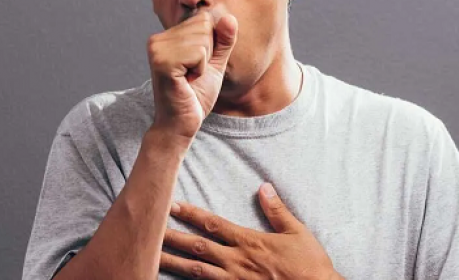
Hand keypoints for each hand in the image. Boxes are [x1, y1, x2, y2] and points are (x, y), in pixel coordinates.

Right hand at [147, 8, 237, 137]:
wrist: (181, 124)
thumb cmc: (195, 96)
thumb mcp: (215, 64)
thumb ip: (223, 41)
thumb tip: (230, 17)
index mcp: (166, 37)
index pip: (204, 20)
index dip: (210, 46)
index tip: (196, 67)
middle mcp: (157, 39)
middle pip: (204, 25)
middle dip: (207, 53)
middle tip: (192, 74)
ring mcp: (157, 49)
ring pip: (203, 39)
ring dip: (203, 63)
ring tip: (188, 78)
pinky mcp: (162, 62)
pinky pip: (198, 53)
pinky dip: (200, 69)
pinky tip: (186, 82)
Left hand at [161, 183, 343, 279]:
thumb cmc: (310, 265)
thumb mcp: (298, 232)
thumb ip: (277, 210)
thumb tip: (263, 186)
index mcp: (250, 242)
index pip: (213, 225)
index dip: (190, 214)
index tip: (171, 204)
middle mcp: (237, 262)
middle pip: (197, 247)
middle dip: (171, 237)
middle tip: (147, 228)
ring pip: (196, 271)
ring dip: (172, 263)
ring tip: (151, 257)